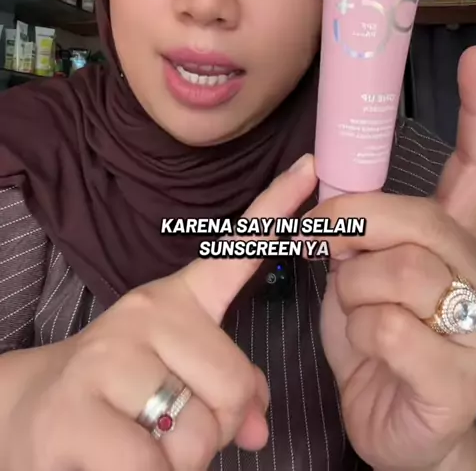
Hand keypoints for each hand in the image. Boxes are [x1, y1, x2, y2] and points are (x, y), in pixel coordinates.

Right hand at [4, 157, 316, 470]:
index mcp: (177, 301)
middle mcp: (147, 313)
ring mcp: (110, 355)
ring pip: (197, 434)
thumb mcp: (179, 381)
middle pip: (234, 385)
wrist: (33, 412)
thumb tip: (258, 428)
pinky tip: (116, 460)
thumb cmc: (120, 396)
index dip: (277, 210)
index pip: (235, 251)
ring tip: (143, 442)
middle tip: (173, 430)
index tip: (310, 167)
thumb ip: (225, 390)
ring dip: (180, 461)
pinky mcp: (77, 406)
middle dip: (217, 430)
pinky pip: (151, 465)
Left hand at [306, 46, 475, 469]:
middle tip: (324, 243)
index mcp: (457, 241)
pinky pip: (391, 329)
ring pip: (399, 272)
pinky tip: (373, 355)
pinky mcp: (462, 380)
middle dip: (354, 226)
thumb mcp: (359, 271)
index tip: (475, 59)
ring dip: (353, 293)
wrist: (396, 425)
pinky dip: (362, 337)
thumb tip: (338, 189)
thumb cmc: (378, 340)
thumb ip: (360, 226)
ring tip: (357, 314)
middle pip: (417, 217)